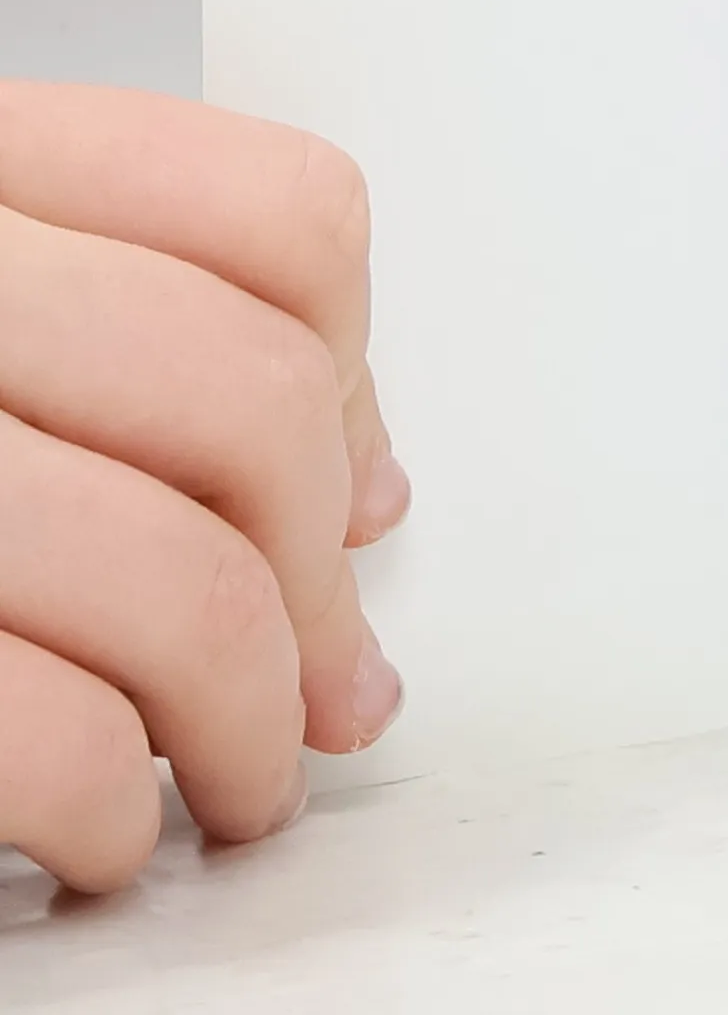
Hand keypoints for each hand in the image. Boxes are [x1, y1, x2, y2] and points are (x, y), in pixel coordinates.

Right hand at [0, 83, 407, 893]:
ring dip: (248, 725)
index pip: (282, 221)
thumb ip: (154, 349)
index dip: (353, 371)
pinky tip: (100, 822)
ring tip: (236, 770)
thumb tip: (364, 501)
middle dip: (314, 583)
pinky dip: (108, 806)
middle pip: (256, 406)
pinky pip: (47, 731)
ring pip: (182, 579)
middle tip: (315, 678)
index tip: (344, 486)